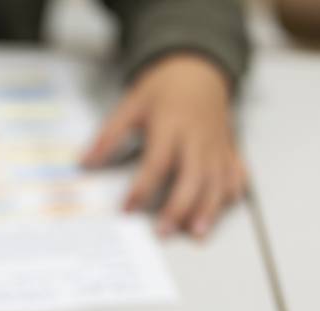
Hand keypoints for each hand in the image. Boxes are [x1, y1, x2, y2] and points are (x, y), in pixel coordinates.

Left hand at [82, 54, 245, 237]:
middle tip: (162, 232)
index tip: (127, 209)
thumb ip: (108, 136)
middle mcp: (197, 137)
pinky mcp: (228, 148)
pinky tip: (221, 210)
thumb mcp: (130, 105)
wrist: (198, 68)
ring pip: (217, 181)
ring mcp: (216, 144)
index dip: (142, 188)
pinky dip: (231, 193)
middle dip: (179, 208)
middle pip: (192, 177)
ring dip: (208, 209)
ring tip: (195, 232)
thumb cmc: (163, 89)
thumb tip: (84, 163)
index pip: (157, 162)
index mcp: (171, 124)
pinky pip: (236, 173)